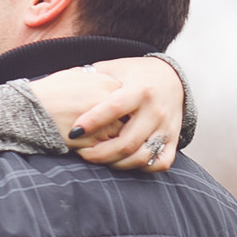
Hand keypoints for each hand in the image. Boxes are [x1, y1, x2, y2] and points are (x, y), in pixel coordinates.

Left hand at [29, 56, 183, 170]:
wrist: (172, 78)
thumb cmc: (134, 74)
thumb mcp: (115, 69)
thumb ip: (94, 77)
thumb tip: (63, 82)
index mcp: (141, 90)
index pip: (115, 108)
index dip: (93, 121)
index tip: (73, 131)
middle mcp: (156, 110)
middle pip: (126, 141)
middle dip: (99, 153)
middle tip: (80, 152)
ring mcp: (167, 127)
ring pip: (141, 156)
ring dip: (115, 163)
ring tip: (97, 158)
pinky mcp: (174, 140)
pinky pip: (159, 163)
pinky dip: (140, 167)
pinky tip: (122, 162)